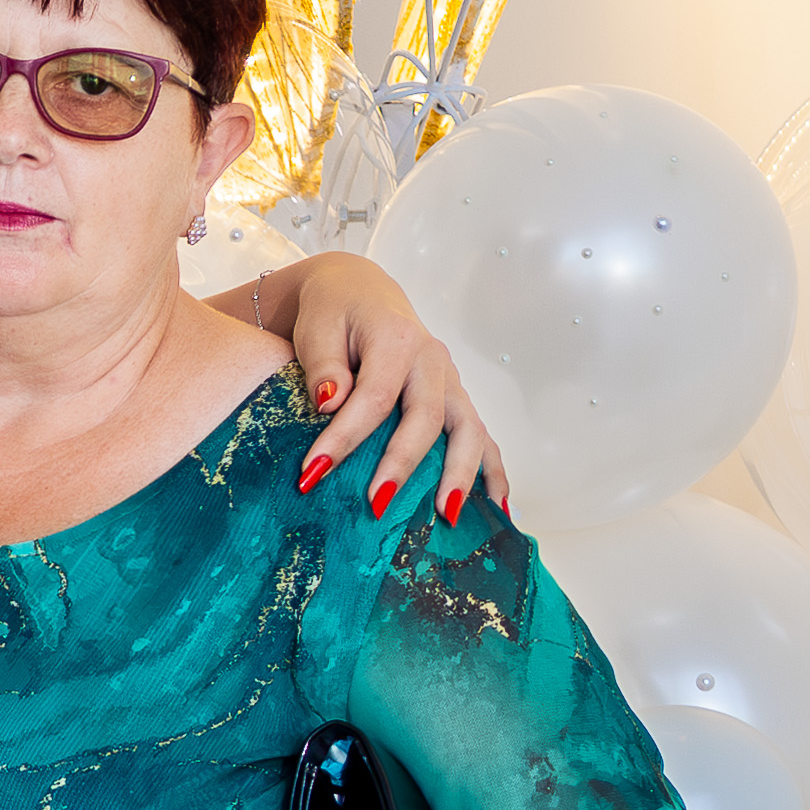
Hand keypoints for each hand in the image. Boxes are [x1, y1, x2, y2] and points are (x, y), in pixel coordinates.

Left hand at [267, 254, 510, 525]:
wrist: (360, 292)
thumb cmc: (334, 314)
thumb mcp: (316, 330)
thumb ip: (323, 366)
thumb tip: (329, 403)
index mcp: (396, 340)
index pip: (374, 396)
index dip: (344, 437)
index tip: (313, 473)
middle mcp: (432, 360)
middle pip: (427, 418)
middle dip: (403, 465)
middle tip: (378, 505)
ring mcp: (450, 381)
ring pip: (468, 430)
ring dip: (461, 475)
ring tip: (448, 517)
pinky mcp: (455, 397)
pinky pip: (482, 436)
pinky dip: (492, 470)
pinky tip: (497, 506)